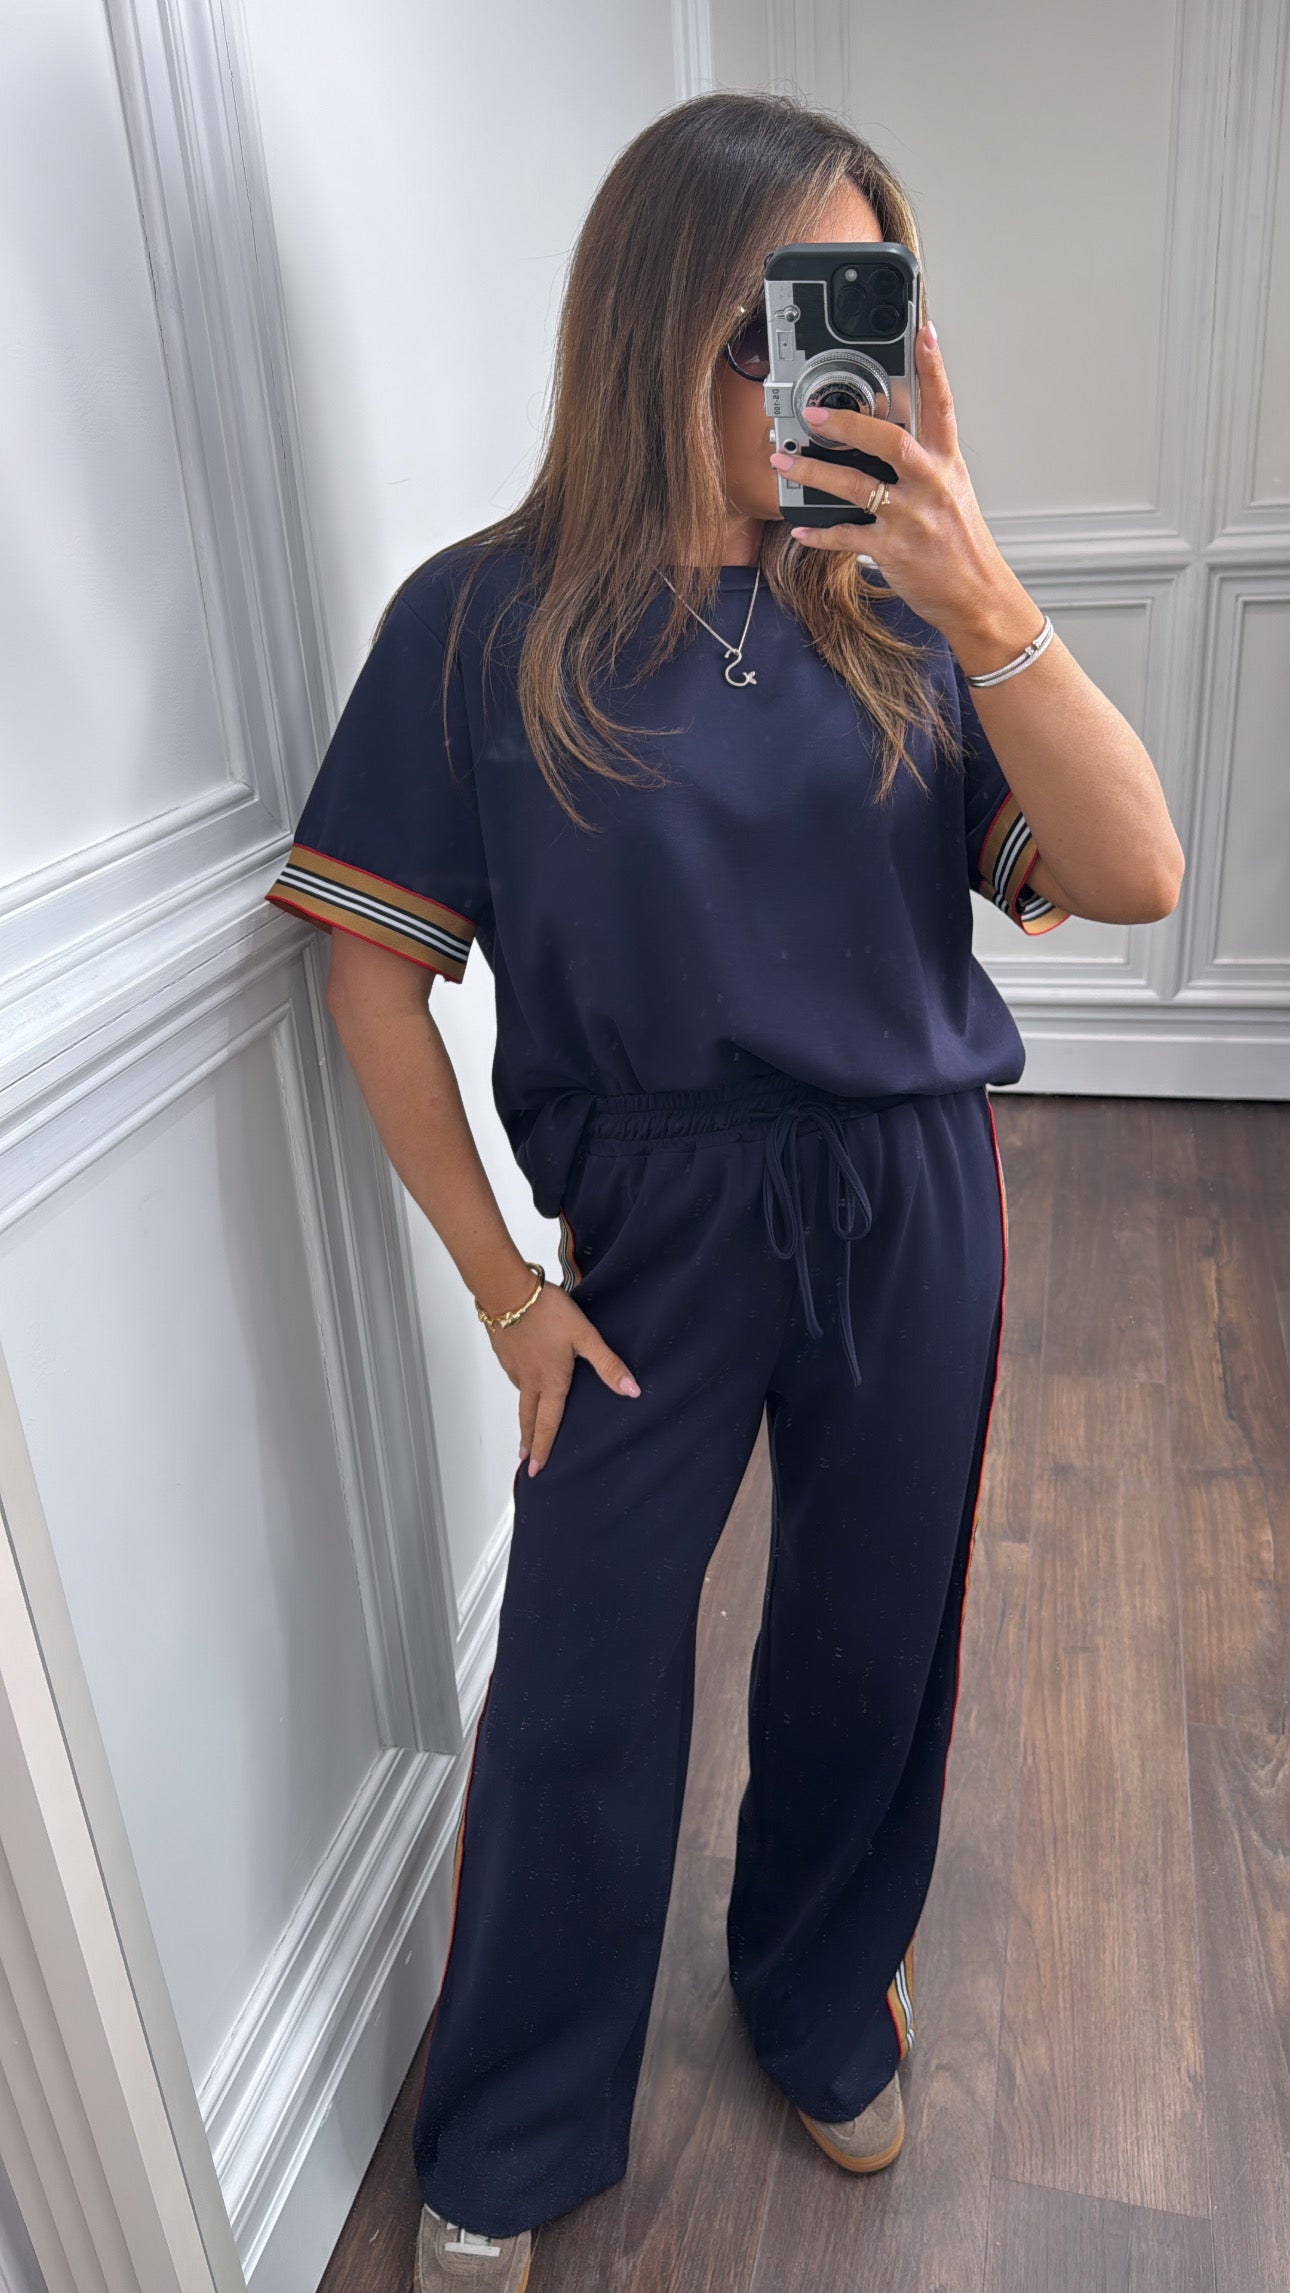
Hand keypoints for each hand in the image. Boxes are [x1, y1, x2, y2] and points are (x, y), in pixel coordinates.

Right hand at [486, 1283, 640, 1476]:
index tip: (536, 1469)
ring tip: (527, 1425)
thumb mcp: (585, 1336)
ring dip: (523, 1416)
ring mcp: (514, 1367)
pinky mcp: (504, 1353)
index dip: (543, 1447)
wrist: (507, 1291)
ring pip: (521, 1397)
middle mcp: (530, 1380)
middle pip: (528, 1418)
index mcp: (551, 1381)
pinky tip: (524, 1381)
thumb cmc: (547, 1312)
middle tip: (525, 1460)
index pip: (548, 1423)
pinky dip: (519, 1388)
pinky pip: (514, 1378)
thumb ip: (608, 1364)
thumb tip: (632, 1391)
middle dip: (528, 1441)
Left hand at [769, 320, 1017, 639]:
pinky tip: (800, 528)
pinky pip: (846, 537)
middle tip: (812, 414)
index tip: (924, 331)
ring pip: (855, 486)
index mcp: (948, 465)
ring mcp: (911, 518)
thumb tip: (889, 440)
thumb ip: (925, 464)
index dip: (934, 367)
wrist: (978, 596)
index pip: (942, 406)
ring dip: (812, 473)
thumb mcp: (954, 493)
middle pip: (888, 440)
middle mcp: (930, 485)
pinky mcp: (893, 550)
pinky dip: (818, 533)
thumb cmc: (962, 546)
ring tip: (783, 463)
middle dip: (846, 424)